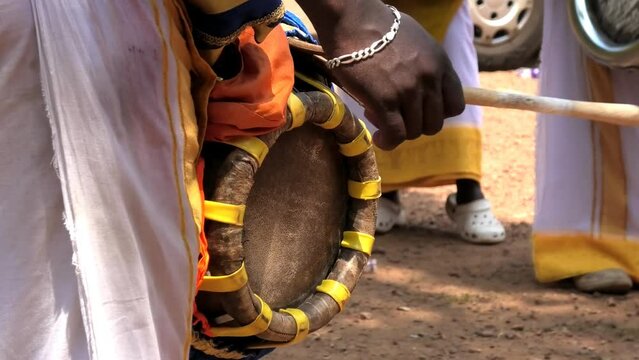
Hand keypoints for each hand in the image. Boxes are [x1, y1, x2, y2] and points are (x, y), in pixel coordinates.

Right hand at [296, 0, 464, 149]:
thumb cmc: (379, 27)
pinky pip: (395, 134)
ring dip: (398, 131)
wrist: (353, 21)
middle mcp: (429, 80)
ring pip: (414, 131)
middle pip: (434, 123)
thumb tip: (422, 86)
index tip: (421, 111)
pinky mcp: (385, 102)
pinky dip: (388, 141)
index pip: (456, 105)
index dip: (439, 113)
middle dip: (416, 125)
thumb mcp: (418, 42)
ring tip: (380, 118)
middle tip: (397, 115)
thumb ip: (426, 65)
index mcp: (440, 64)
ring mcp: (407, 92)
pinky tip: (379, 138)